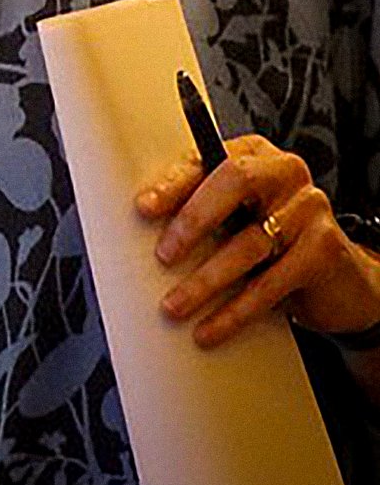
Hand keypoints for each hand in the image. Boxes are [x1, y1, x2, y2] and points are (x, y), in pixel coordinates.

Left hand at [136, 134, 379, 346]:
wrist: (340, 280)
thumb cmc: (272, 239)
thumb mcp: (236, 217)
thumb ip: (201, 210)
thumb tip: (144, 227)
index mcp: (254, 155)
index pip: (208, 160)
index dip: (174, 184)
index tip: (144, 208)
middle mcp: (285, 173)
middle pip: (235, 183)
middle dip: (193, 219)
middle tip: (164, 256)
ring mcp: (310, 209)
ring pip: (249, 243)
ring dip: (206, 280)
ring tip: (175, 306)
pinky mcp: (324, 250)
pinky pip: (271, 284)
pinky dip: (235, 311)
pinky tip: (210, 329)